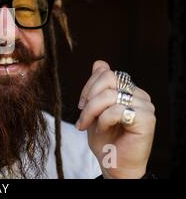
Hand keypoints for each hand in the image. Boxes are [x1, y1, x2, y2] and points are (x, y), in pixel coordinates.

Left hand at [76, 60, 155, 178]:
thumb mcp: (95, 109)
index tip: (81, 104)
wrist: (113, 165)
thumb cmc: (105, 139)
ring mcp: (145, 106)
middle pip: (108, 78)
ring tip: (87, 125)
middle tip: (82, 115)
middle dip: (88, 96)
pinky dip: (103, 120)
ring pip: (109, 95)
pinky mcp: (146, 120)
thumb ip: (97, 87)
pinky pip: (117, 110)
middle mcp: (140, 95)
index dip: (89, 85)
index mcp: (129, 90)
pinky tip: (102, 129)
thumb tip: (99, 62)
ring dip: (91, 111)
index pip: (107, 72)